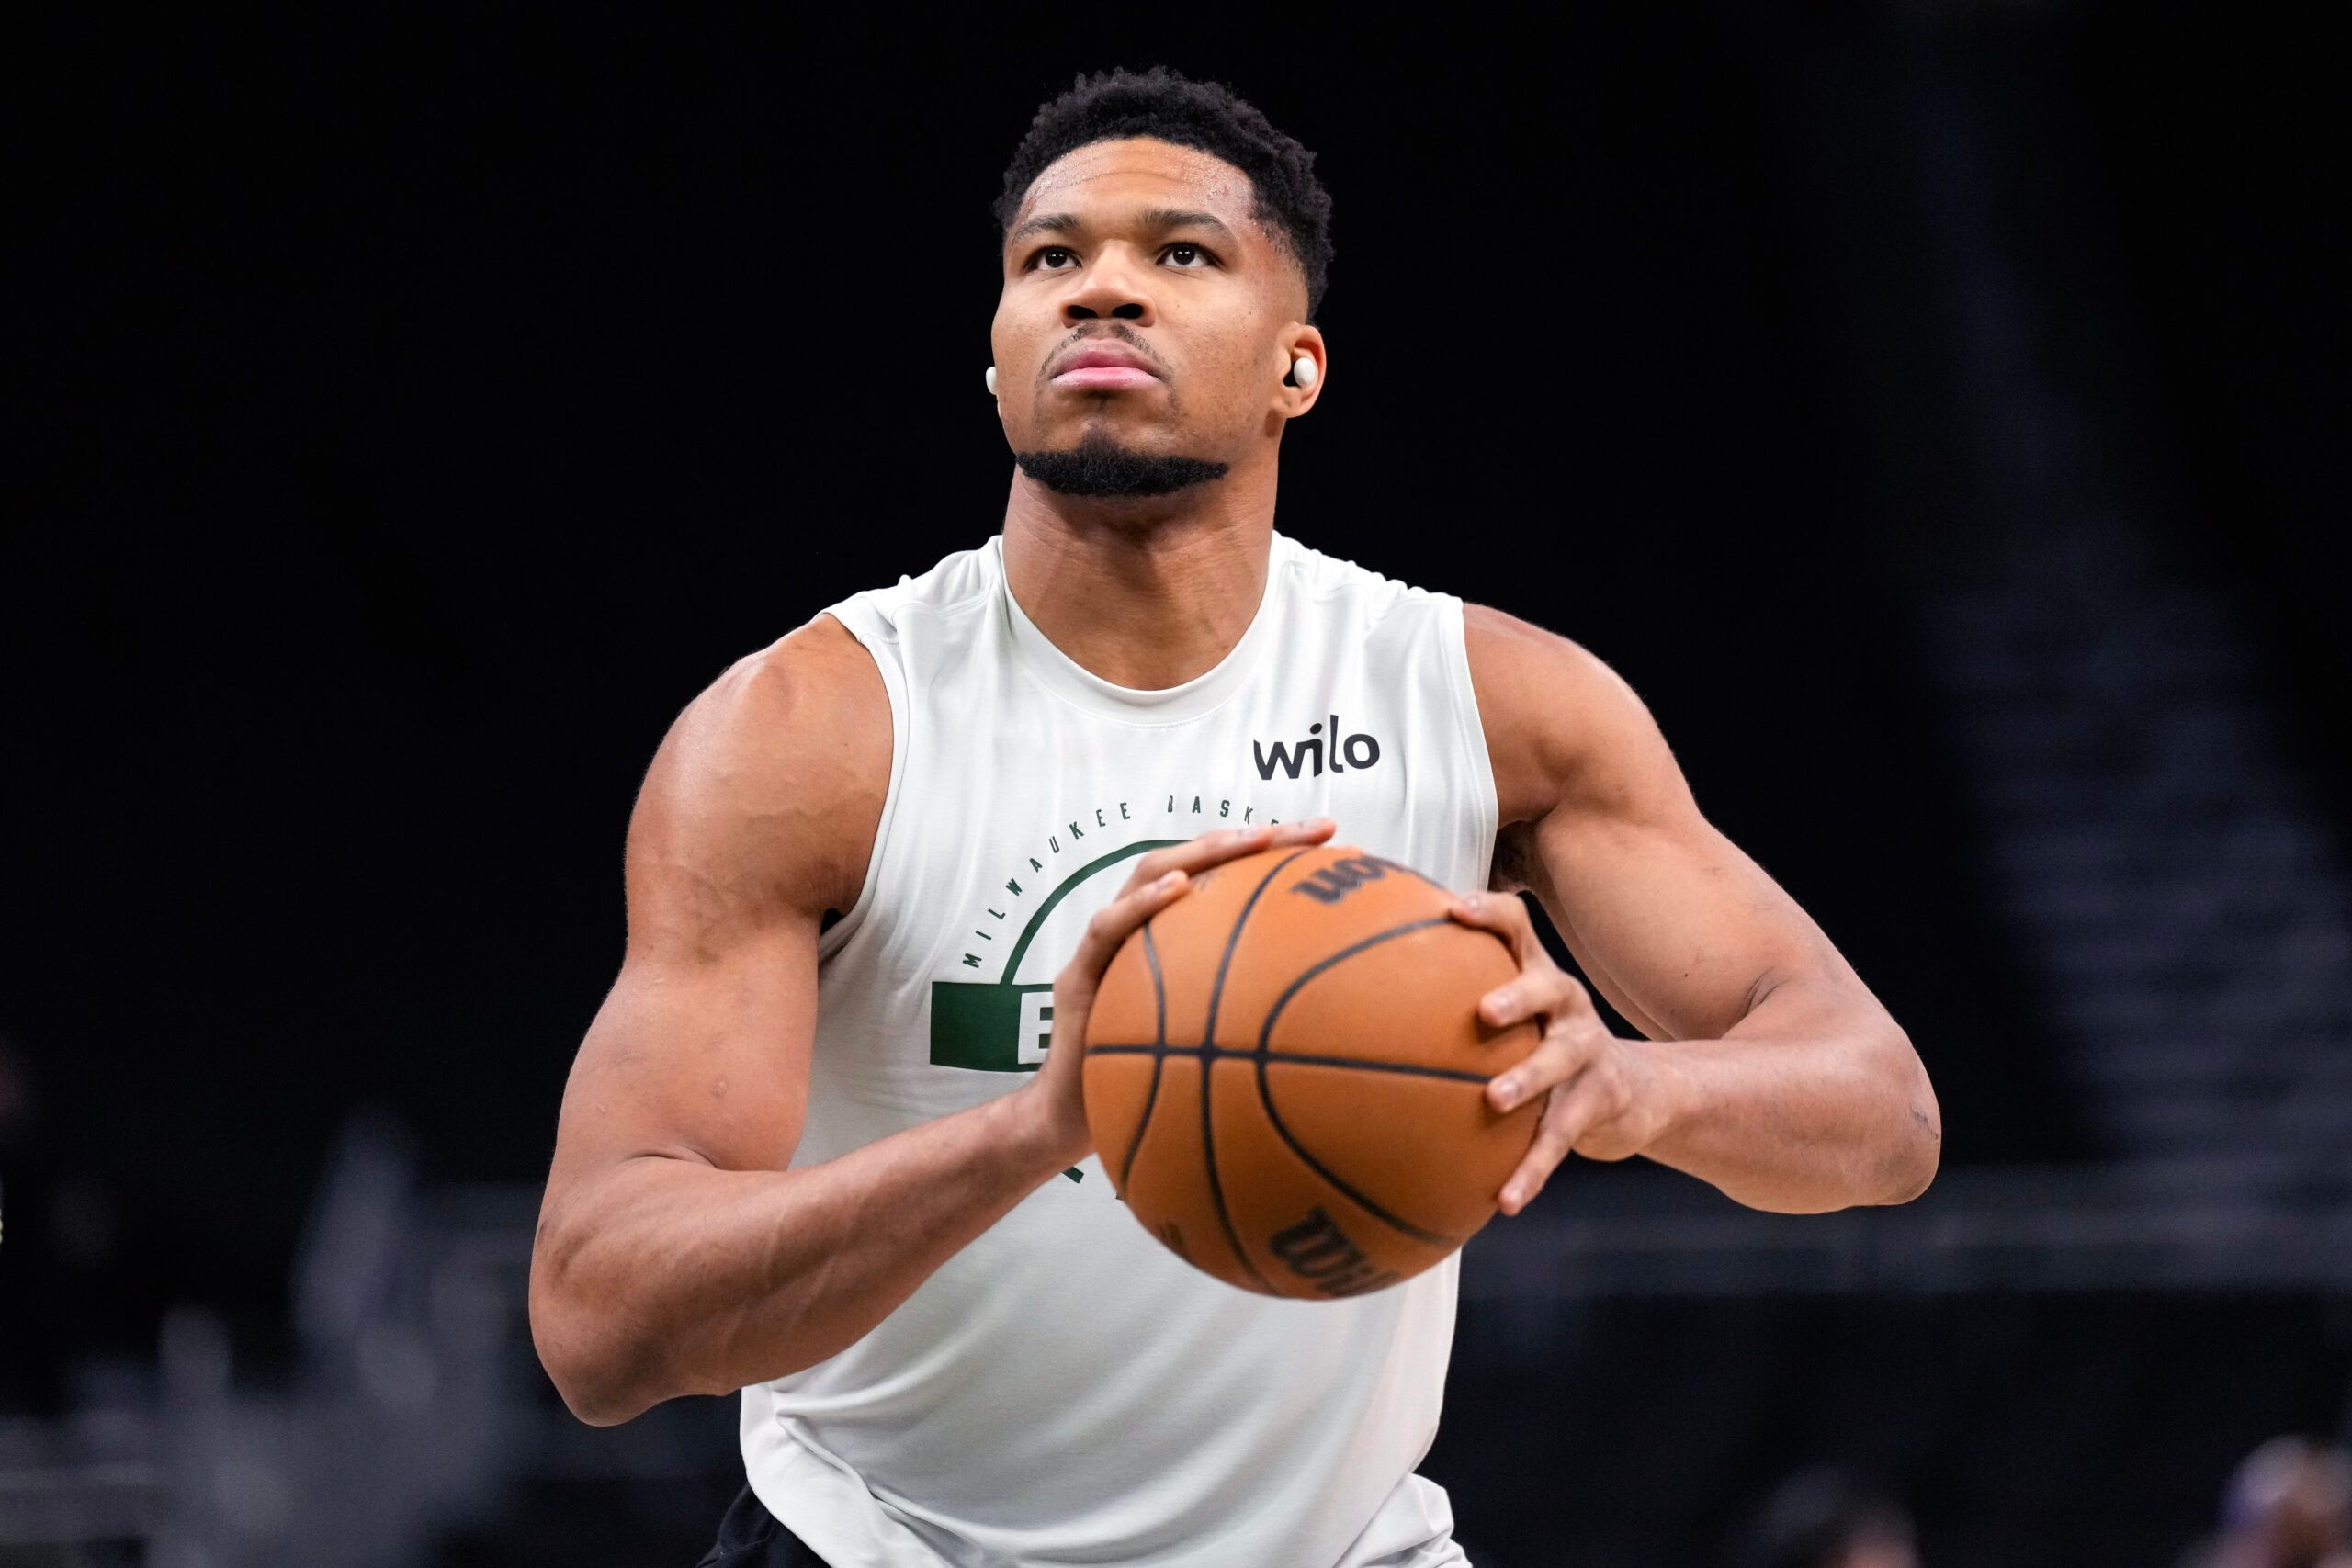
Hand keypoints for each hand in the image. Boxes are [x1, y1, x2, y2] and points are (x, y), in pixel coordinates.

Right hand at [1022, 818, 1339, 1167]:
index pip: (1226, 879)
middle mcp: (1143, 929)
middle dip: (1257, 837)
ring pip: (1147, 872)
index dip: (1279, 856)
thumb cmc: (1149, 1088)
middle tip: (1316, 830)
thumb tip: (1345, 1024)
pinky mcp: (1079, 975)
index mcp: (1176, 938)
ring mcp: (1107, 947)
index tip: (1339, 844)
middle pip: (1196, 860)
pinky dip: (1142, 904)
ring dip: (1203, 851)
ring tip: (1253, 839)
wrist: (1073, 1125)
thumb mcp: (1219, 1052)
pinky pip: (1107, 929)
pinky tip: (1178, 889)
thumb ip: (1260, 1024)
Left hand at [1448, 890, 1682, 1214]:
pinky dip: (1531, 1170)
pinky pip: (1559, 1139)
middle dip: (1517, 995)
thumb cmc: (1546, 1044)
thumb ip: (1456, 997)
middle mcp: (1567, 1006)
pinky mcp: (1596, 1104)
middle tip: (1483, 1011)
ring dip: (1527, 1079)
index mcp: (1539, 975)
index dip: (1489, 912)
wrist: (1634, 1092)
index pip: (1518, 926)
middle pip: (1548, 987)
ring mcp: (1587, 1053)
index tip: (1452, 909)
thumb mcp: (1518, 1014)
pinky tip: (1504, 1200)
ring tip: (1495, 1099)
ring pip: (1558, 1062)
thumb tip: (1359, 990)